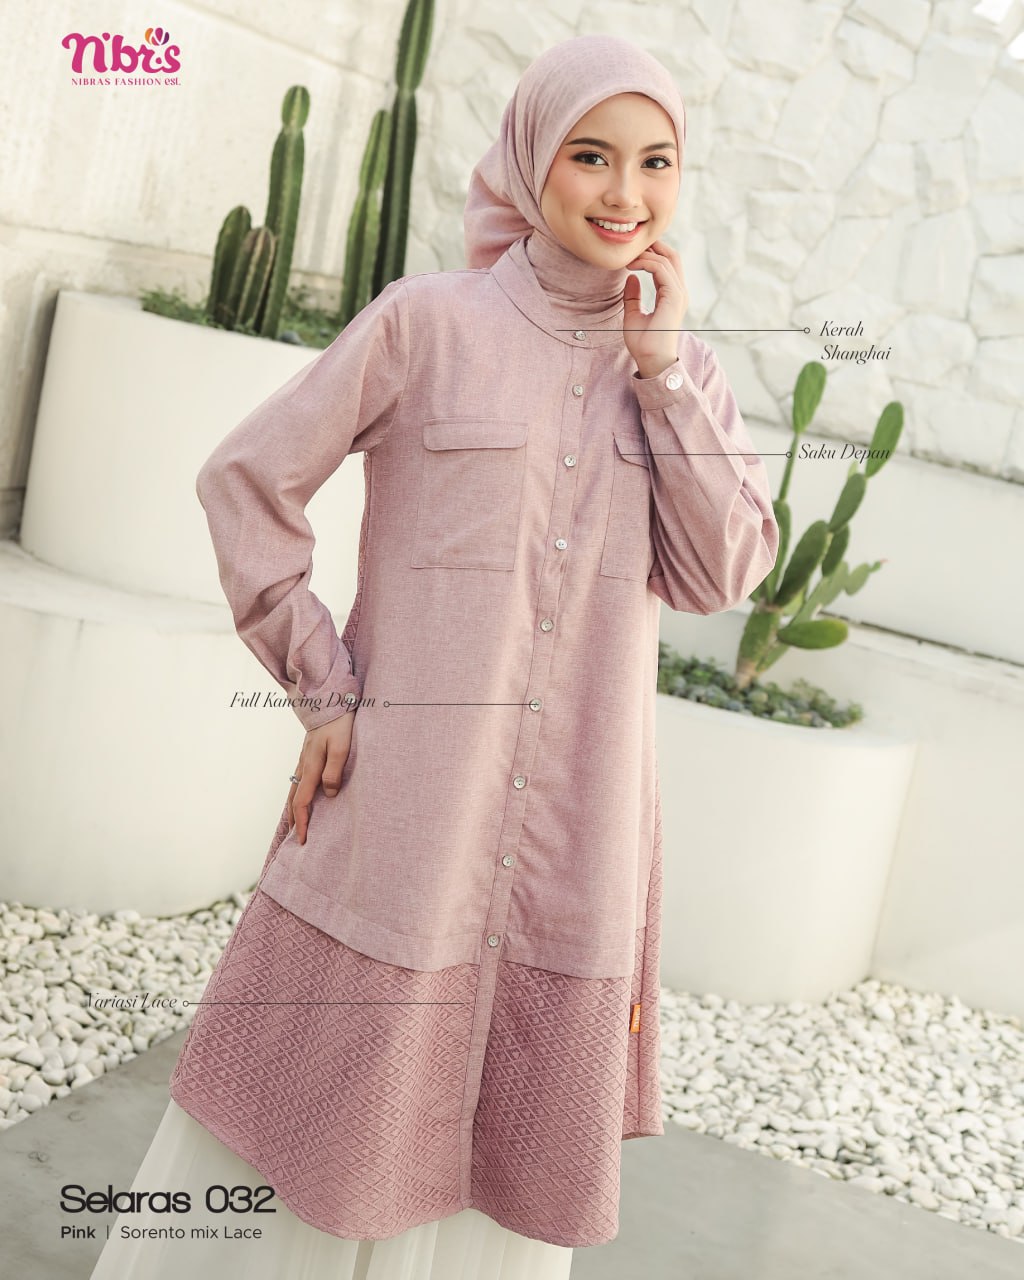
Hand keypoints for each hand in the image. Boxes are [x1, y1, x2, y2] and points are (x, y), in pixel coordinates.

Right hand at [287, 713, 353, 844]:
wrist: (329, 701)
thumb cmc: (338, 723)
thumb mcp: (341, 748)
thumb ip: (334, 771)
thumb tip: (330, 794)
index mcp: (311, 767)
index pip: (302, 802)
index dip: (302, 822)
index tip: (302, 839)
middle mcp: (304, 766)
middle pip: (294, 799)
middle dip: (295, 819)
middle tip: (297, 838)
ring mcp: (304, 759)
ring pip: (294, 789)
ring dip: (293, 808)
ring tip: (295, 823)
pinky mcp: (308, 754)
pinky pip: (299, 779)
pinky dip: (297, 794)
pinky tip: (302, 795)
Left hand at [622, 238, 688, 378]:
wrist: (651, 361)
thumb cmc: (643, 344)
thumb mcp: (633, 316)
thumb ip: (633, 297)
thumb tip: (631, 278)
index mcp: (671, 296)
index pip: (667, 265)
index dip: (651, 254)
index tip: (631, 255)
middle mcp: (678, 292)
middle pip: (672, 256)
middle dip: (653, 246)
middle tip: (632, 246)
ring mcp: (678, 294)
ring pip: (667, 259)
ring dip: (646, 254)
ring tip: (628, 257)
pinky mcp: (673, 296)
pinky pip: (661, 269)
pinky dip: (646, 262)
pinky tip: (631, 266)